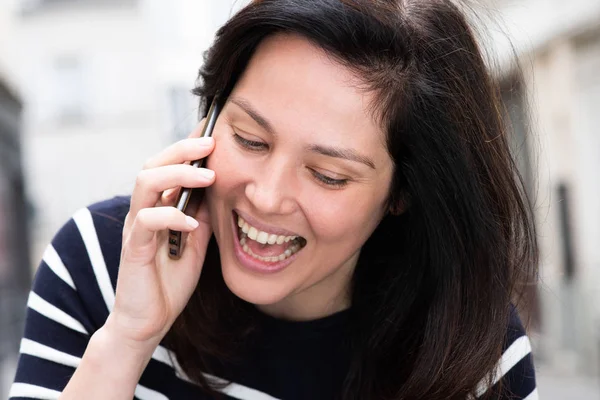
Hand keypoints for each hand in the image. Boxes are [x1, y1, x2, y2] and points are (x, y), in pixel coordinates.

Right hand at [106, 120, 215, 346]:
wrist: (148, 321)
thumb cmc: (170, 281)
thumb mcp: (196, 243)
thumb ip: (202, 216)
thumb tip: (220, 188)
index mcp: (158, 207)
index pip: (168, 167)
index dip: (187, 147)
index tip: (214, 132)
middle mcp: (143, 211)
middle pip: (153, 164)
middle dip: (182, 149)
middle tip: (211, 142)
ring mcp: (135, 228)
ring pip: (145, 183)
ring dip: (177, 174)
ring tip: (208, 175)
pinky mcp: (132, 249)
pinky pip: (146, 221)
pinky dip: (171, 216)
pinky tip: (192, 222)